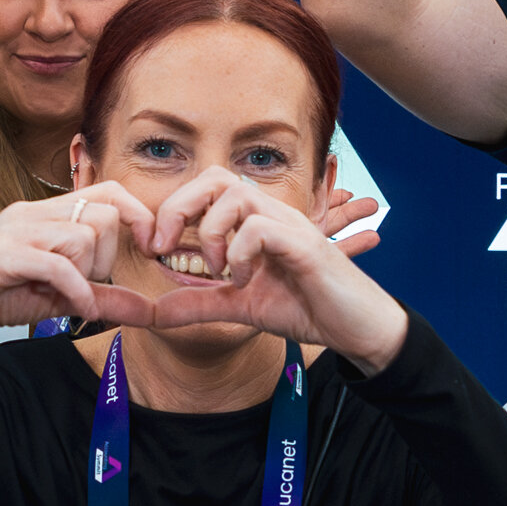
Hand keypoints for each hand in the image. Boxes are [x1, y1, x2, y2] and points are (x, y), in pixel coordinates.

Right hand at [0, 182, 155, 335]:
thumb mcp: (57, 294)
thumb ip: (102, 295)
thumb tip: (148, 309)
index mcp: (48, 212)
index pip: (108, 191)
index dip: (139, 215)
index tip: (148, 248)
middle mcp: (34, 212)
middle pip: (103, 216)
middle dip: (108, 258)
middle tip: (88, 285)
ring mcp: (18, 230)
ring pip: (83, 237)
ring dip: (87, 275)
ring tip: (68, 296)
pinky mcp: (4, 255)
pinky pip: (57, 265)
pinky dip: (76, 291)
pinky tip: (74, 309)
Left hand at [119, 169, 408, 371]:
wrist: (356, 328)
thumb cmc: (305, 307)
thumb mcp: (238, 307)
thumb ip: (198, 304)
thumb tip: (150, 313)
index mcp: (253, 219)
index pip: (206, 186)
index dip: (173, 208)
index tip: (156, 247)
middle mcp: (271, 213)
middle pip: (214, 177)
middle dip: (178, 208)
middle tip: (166, 247)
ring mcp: (289, 226)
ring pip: (235, 196)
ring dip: (212, 233)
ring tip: (219, 271)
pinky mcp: (305, 246)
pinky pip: (260, 229)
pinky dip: (240, 254)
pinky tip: (247, 281)